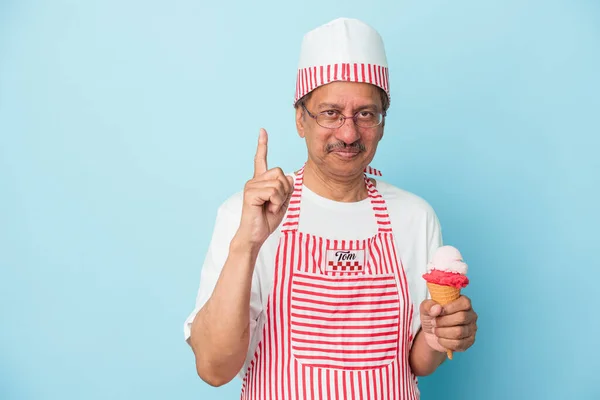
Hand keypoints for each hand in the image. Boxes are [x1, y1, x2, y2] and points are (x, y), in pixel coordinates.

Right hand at [237, 128, 293, 247]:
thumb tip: (289, 176)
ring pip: (278, 183)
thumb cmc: (267, 219)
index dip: (262, 144)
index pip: (261, 159)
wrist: (255, 235)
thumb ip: (287, 187)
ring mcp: (251, 185)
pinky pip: (273, 191)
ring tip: (270, 208)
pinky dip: (276, 202)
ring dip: (280, 199)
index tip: (262, 131)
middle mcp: (254, 180)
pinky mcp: (250, 193)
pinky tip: (267, 209)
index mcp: (261, 181)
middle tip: (275, 203)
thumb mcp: (283, 201)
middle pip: (280, 173)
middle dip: (285, 190)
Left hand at [419, 296, 477, 354]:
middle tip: (434, 323)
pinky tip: (440, 339)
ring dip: (443, 332)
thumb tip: (437, 308)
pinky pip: (459, 344)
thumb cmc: (432, 317)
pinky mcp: (469, 341)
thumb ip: (429, 305)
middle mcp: (471, 315)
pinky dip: (445, 342)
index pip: (464, 303)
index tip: (438, 312)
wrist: (431, 333)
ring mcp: (471, 329)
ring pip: (459, 332)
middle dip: (443, 321)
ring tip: (435, 331)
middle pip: (462, 317)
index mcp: (463, 302)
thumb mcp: (425, 308)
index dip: (450, 308)